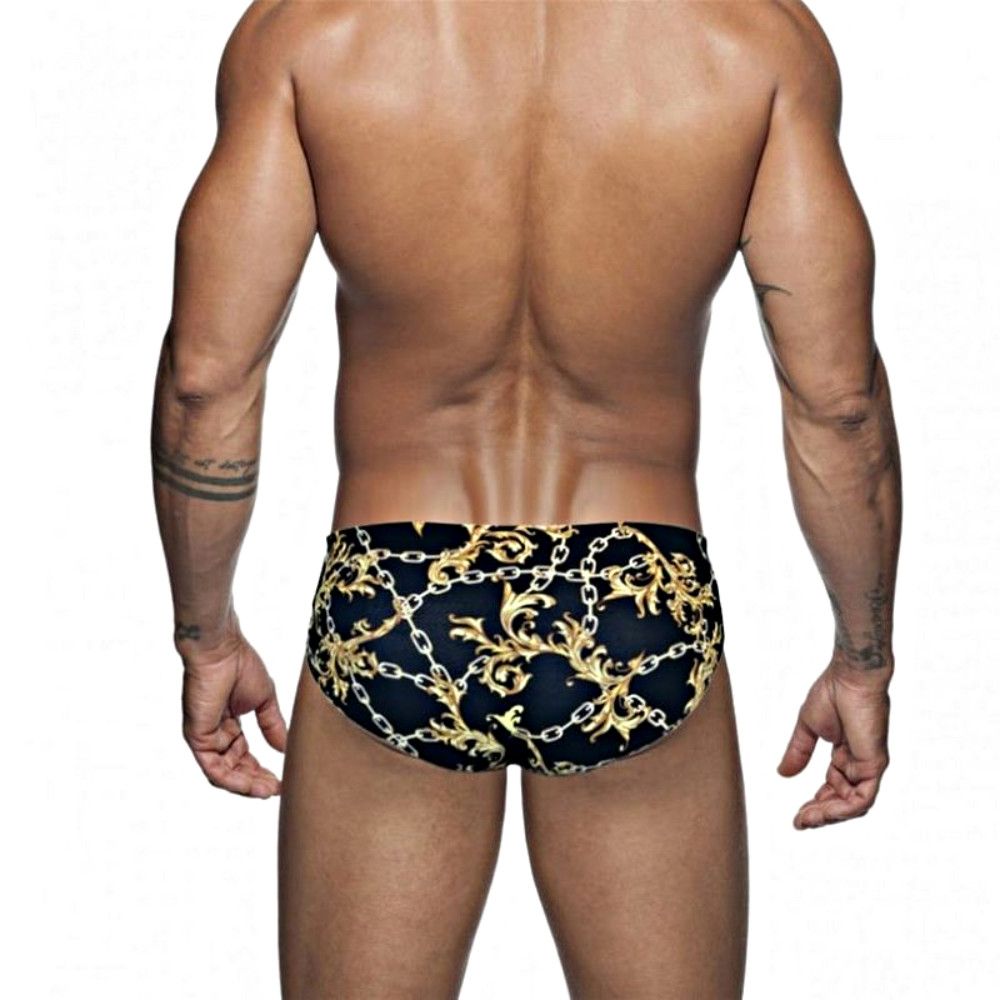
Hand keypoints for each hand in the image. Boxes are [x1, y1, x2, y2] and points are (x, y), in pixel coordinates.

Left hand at [180, 631, 287, 797]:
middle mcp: (214, 733)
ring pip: (224, 773)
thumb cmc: (240, 664)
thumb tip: (285, 748)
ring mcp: (204, 737)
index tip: (281, 780)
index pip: (243, 756)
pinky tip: (253, 785)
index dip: (261, 770)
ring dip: (247, 786)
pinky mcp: (197, 737)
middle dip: (256, 782)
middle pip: (234, 768)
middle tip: (278, 790)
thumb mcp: (264, 700)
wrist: (222, 648)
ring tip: (269, 791)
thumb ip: (273, 725)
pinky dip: (233, 780)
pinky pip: (213, 768)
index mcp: (228, 724)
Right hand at [777, 658, 891, 828]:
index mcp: (845, 755)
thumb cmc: (833, 692)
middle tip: (800, 823)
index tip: (797, 815)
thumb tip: (783, 774)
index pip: (832, 788)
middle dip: (820, 815)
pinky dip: (844, 809)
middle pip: (843, 801)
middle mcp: (859, 764)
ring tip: (807, 819)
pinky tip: (823, 811)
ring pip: (852, 805)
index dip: (816, 804)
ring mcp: (868, 766)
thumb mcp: (807, 728)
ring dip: (829, 816)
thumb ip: (798, 752)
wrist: (850, 677)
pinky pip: (862, 798)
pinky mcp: (875, 764)